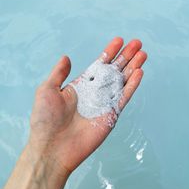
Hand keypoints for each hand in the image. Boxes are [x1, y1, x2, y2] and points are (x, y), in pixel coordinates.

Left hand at [29, 37, 146, 175]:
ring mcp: (104, 103)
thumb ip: (59, 73)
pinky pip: (124, 97)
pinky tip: (139, 72)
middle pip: (114, 70)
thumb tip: (66, 57)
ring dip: (133, 67)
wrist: (52, 148)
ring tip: (143, 54)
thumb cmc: (45, 120)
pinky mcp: (111, 115)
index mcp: (81, 85)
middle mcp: (94, 92)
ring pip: (123, 81)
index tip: (119, 40)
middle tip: (137, 43)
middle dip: (126, 56)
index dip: (109, 52)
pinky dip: (132, 85)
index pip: (99, 64)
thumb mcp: (47, 90)